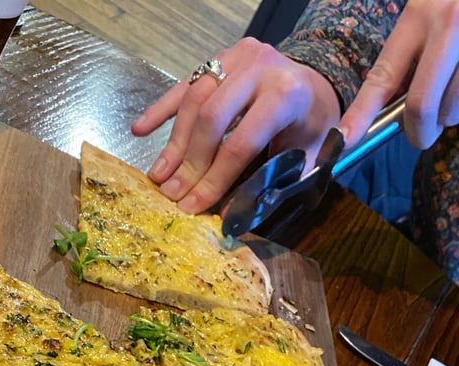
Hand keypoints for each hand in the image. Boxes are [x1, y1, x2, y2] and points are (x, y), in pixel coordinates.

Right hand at [131, 37, 340, 213]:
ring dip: (173, 144)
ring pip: (193, 102)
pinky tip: (140, 130)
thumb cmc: (311, 123)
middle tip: (171, 194)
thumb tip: (227, 214)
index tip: (192, 205)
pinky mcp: (218, 57)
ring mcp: (235, 58)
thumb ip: (269, 183)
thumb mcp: (306, 156)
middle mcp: (259, 69)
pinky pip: (183, 84)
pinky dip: (160, 109)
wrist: (317, 79)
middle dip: (189, 164)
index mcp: (286, 94)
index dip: (214, 179)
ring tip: (158, 175)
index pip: (241, 144)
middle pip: (211, 120)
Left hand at [340, 0, 458, 148]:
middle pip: (421, 104)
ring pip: (453, 108)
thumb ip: (407, 58)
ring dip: (448, 116)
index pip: (381, 79)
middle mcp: (447, 25)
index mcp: (417, 18)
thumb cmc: (454, 5)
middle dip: (419, 132)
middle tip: (421, 137)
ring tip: (451, 97)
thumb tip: (391, 112)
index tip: (344, 138)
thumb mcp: (426, 16)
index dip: (360, 115)